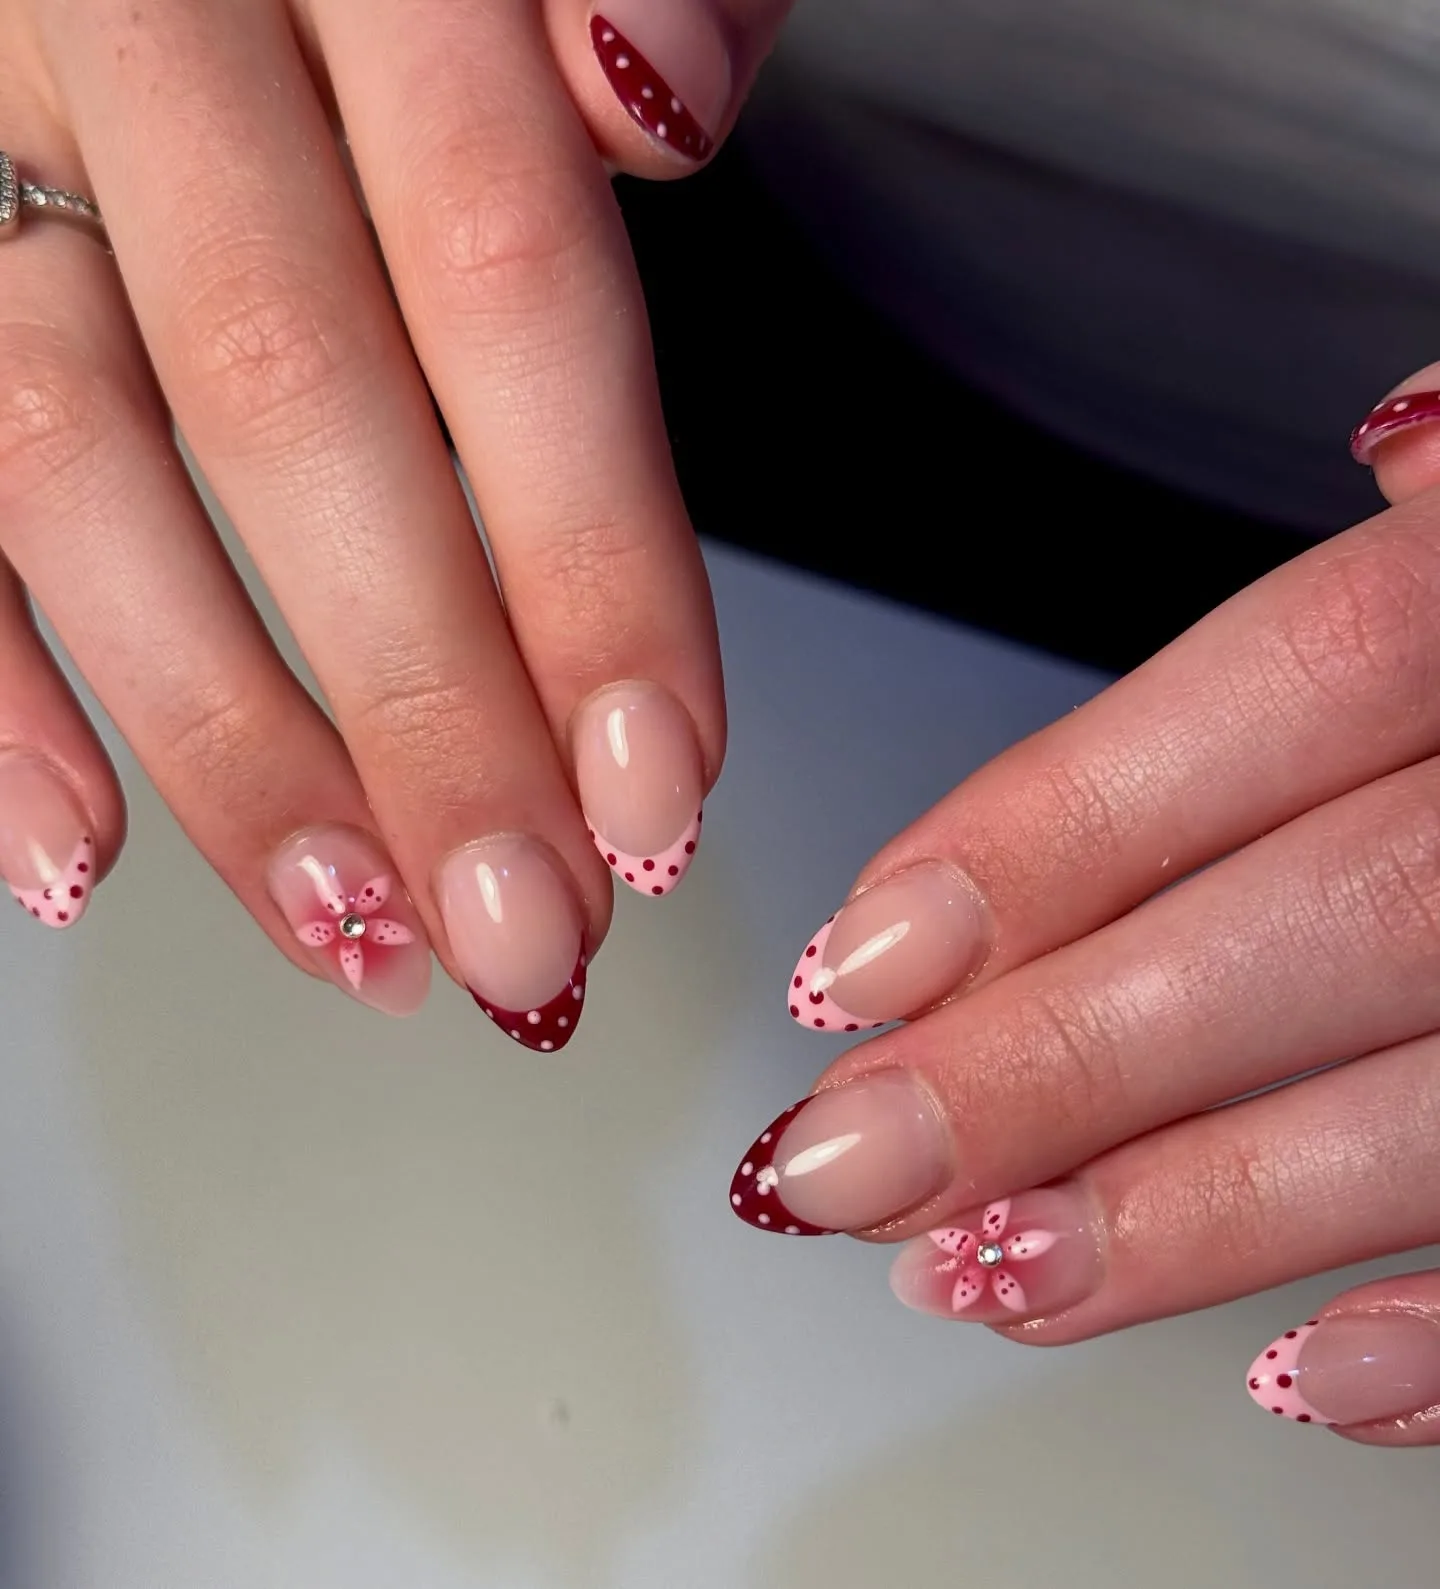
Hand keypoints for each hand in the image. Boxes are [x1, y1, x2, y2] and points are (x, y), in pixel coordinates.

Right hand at [0, 0, 790, 1042]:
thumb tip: (651, 94)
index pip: (496, 270)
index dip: (585, 550)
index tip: (657, 777)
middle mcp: (151, 17)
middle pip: (288, 396)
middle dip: (426, 706)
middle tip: (529, 924)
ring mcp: (0, 122)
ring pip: (72, 450)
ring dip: (226, 734)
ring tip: (354, 928)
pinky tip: (77, 850)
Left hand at [730, 367, 1439, 1445]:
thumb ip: (1368, 625)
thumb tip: (1219, 624)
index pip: (1285, 693)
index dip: (1054, 833)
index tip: (860, 956)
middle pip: (1338, 921)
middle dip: (1067, 1064)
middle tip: (851, 1165)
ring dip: (1208, 1213)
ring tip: (991, 1275)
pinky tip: (1303, 1377)